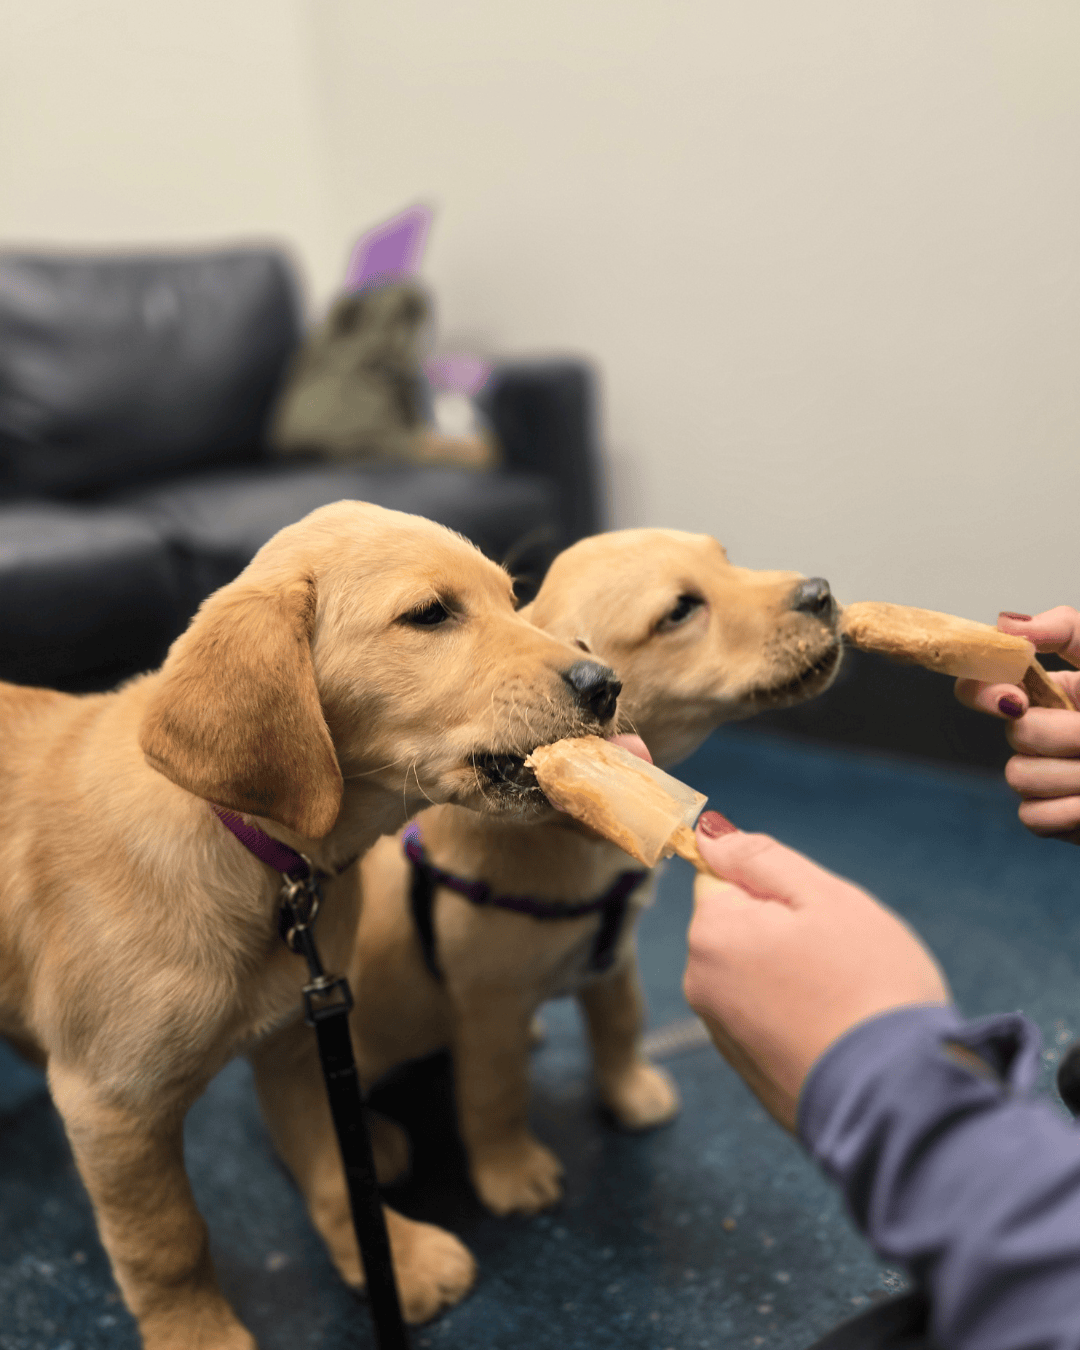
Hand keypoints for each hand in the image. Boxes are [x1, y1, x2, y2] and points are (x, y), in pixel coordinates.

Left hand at [683, 818, 949, 1130]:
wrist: (898, 1100)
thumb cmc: (869, 987)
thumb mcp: (825, 897)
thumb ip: (760, 859)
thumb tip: (709, 834)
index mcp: (712, 933)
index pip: (726, 879)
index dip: (777, 890)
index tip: (817, 916)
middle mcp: (701, 984)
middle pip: (740, 927)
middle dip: (786, 931)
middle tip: (840, 957)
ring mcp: (723, 1033)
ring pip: (758, 973)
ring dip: (794, 974)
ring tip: (844, 997)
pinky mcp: (751, 1072)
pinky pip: (770, 1019)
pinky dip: (799, 1016)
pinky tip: (838, 1030)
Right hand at [955, 609, 1079, 839]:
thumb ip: (1066, 630)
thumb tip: (1006, 624)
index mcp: (1053, 691)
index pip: (982, 685)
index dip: (983, 691)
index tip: (1017, 700)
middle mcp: (1042, 732)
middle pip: (1014, 734)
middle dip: (1065, 736)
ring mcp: (1046, 776)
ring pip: (1020, 776)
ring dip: (1074, 776)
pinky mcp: (1055, 818)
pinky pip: (1033, 816)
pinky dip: (1069, 813)